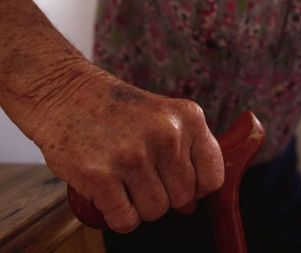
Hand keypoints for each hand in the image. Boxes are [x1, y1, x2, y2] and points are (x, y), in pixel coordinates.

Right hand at [31, 63, 223, 232]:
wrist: (63, 93)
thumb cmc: (117, 110)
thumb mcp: (164, 116)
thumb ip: (185, 153)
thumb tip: (192, 205)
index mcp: (188, 118)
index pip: (212, 178)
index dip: (196, 189)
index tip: (179, 184)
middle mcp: (165, 135)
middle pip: (183, 198)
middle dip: (164, 197)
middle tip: (142, 178)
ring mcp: (133, 155)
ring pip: (155, 212)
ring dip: (139, 207)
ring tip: (124, 182)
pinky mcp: (99, 174)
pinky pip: (125, 220)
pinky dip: (119, 217)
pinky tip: (110, 197)